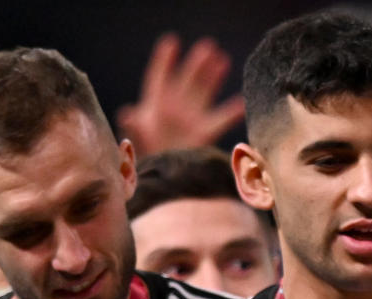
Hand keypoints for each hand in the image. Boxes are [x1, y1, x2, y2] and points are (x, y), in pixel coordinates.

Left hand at [119, 34, 245, 154]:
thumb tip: (128, 114)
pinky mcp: (204, 135)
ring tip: (223, 59)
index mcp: (155, 104)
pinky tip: (243, 103)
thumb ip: (134, 126)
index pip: (159, 77)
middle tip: (208, 46)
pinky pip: (220, 120)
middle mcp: (175, 108)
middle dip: (196, 63)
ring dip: (213, 76)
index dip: (164, 60)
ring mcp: (191, 120)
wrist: (162, 181)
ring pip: (204, 92)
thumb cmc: (146, 157)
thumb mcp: (137, 139)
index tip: (172, 43)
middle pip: (187, 80)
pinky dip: (232, 112)